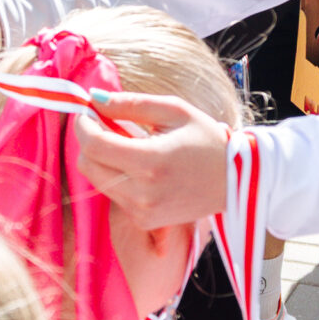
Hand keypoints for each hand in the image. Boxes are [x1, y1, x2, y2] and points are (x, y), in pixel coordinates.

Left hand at [75, 93, 232, 225]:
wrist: (235, 181)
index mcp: (151, 161)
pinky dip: (115, 176)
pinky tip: (135, 165)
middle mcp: (143, 192)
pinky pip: (113, 195)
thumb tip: (94, 99)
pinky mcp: (144, 221)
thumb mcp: (173, 111)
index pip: (94, 145)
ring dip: (100, 158)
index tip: (88, 111)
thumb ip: (130, 104)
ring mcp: (142, 211)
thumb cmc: (206, 140)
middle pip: (88, 165)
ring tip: (123, 143)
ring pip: (97, 180)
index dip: (83, 125)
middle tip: (103, 124)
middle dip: (88, 140)